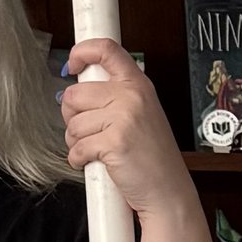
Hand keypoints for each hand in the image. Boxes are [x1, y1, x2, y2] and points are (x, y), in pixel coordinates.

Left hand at [61, 38, 196, 219]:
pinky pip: (76, 148)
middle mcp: (132, 96)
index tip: (72, 63)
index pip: (107, 50)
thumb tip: (75, 91)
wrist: (168, 191)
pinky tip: (96, 163)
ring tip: (97, 151)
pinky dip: (79, 160)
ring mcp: (124, 118)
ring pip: (72, 124)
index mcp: (139, 85)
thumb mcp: (143, 115)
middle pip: (74, 94)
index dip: (82, 51)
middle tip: (89, 131)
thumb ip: (116, 97)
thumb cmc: (153, 158)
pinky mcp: (114, 142)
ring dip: (77, 142)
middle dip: (72, 117)